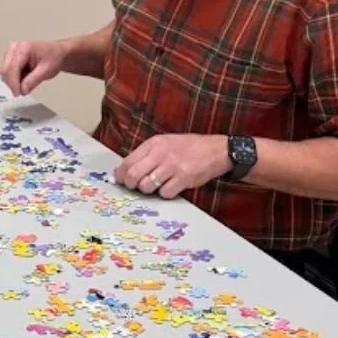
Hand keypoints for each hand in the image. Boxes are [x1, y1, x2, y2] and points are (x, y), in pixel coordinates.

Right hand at [0, 39, 67, 96]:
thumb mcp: (46, 71)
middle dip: (12, 83)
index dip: (13, 83)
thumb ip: (33, 81)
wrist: (57, 53)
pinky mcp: (10, 58)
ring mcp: (11, 52)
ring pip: (5, 72)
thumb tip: (22, 90)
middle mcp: (14, 48)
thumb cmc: (53, 57)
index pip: (12, 67)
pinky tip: (24, 79)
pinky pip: (7, 72)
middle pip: (5, 70)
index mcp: (24, 48)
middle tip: (22, 92)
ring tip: (27, 83)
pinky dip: (14, 79)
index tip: (18, 93)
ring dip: (13, 82)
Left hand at [114, 134, 230, 198]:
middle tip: (134, 187)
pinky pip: (164, 193)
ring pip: (147, 186)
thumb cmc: (188, 147)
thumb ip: (147, 154)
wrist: (216, 149)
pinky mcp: (184, 178)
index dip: (121, 174)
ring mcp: (172, 166)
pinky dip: (164, 194)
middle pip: (133, 175)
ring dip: (148, 190)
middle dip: (130, 185)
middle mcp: (161, 153)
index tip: (120, 180)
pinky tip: (170, 188)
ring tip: (155, 186)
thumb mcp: (165, 142)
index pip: (128, 161)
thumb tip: (126, 169)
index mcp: (154, 144)